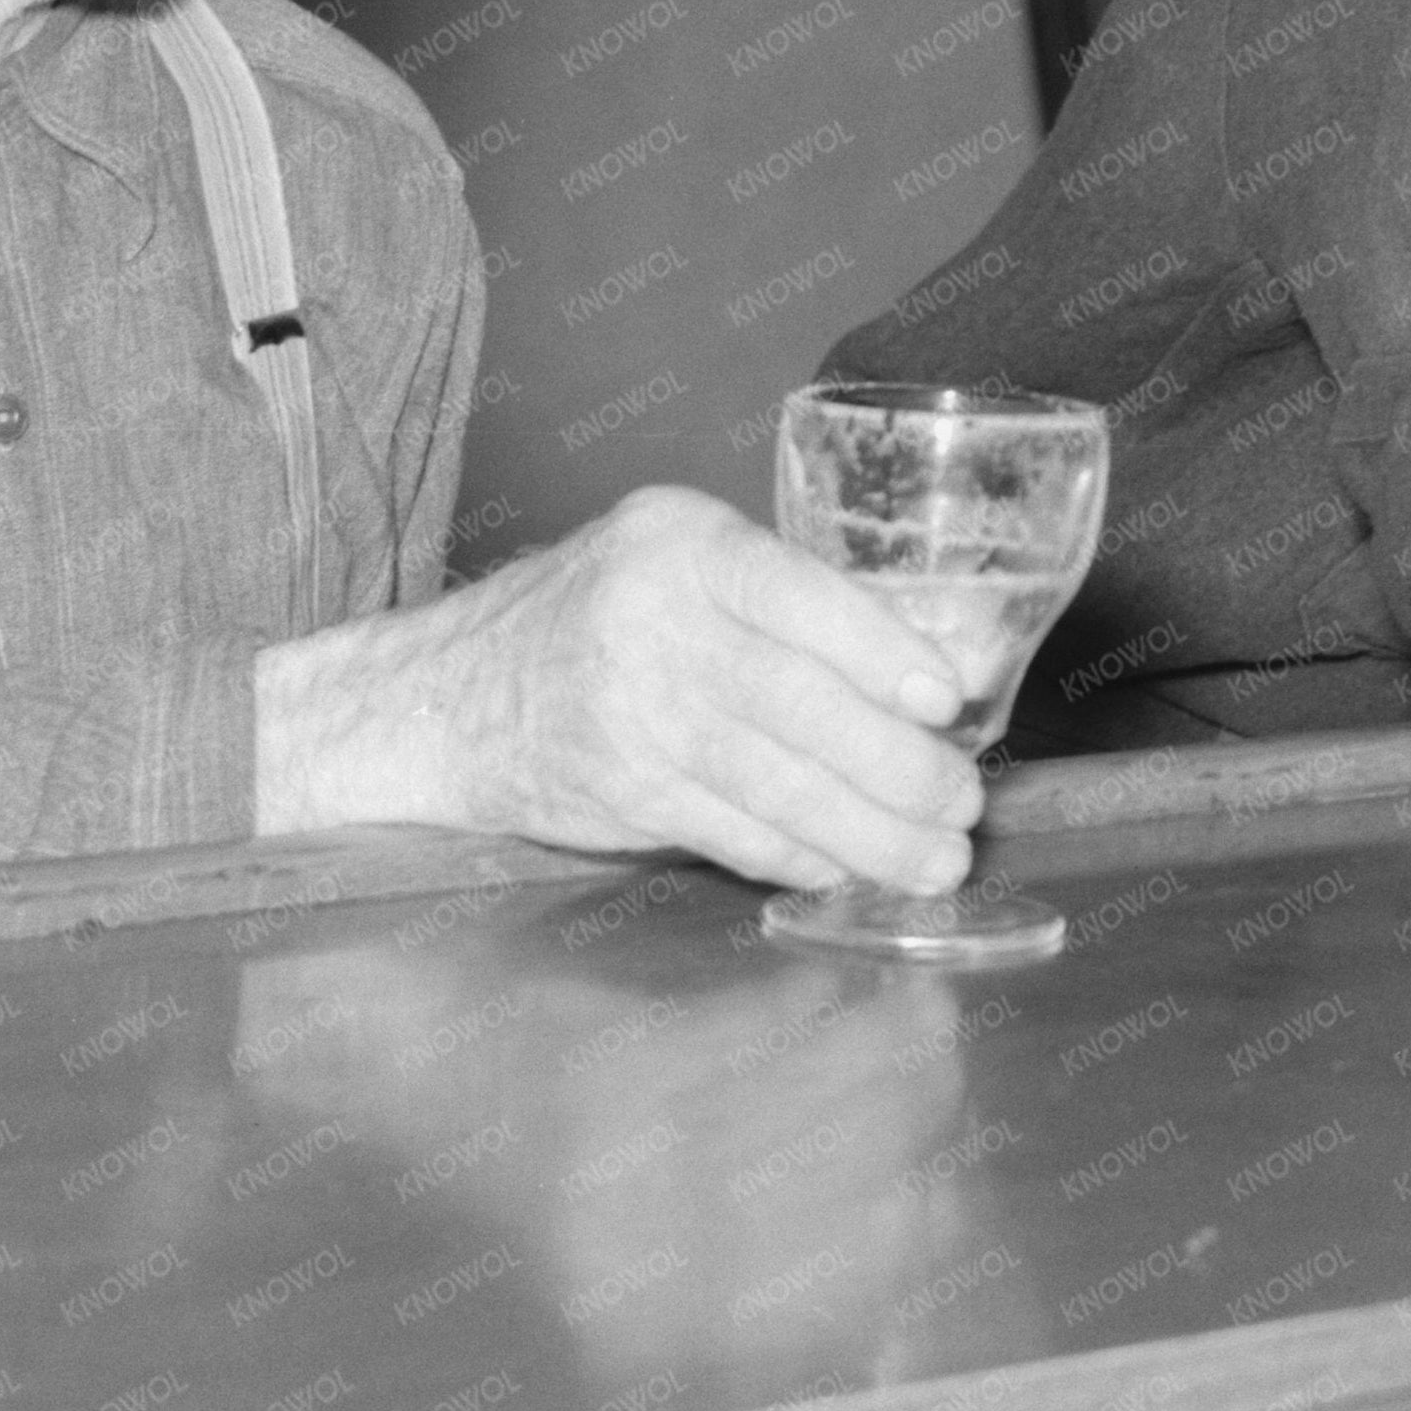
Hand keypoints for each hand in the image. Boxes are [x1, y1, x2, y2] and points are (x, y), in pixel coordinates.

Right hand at [256, 481, 987, 890]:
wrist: (447, 692)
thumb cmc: (602, 612)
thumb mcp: (684, 562)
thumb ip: (798, 602)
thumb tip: (949, 665)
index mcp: (685, 543)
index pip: (801, 595)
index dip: (883, 652)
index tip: (951, 699)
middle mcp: (652, 621)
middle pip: (798, 703)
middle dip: (897, 765)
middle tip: (963, 805)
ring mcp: (629, 713)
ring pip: (774, 783)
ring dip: (868, 832)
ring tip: (934, 860)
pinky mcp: (619, 791)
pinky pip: (732, 831)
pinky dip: (801, 856)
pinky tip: (850, 866)